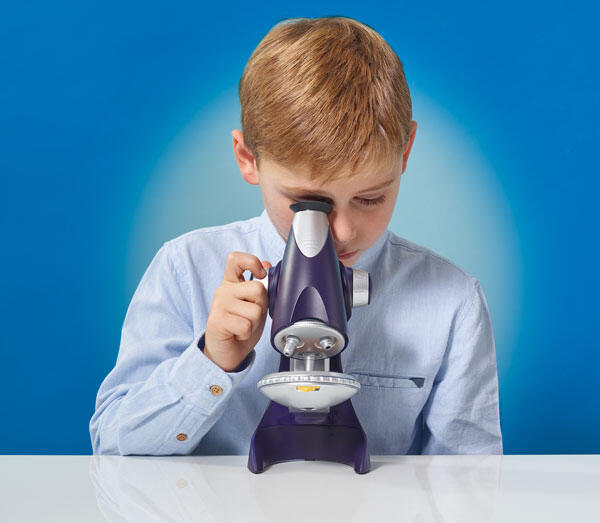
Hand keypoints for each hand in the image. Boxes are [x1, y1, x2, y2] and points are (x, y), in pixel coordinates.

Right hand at [204, 251, 270, 370]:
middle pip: (258, 288)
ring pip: (255, 310)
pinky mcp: (217, 321)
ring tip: (244, 327)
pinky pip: (246, 325)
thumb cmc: (241, 327)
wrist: (226, 352)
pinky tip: (238, 334)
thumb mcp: (254, 304)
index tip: (261, 273)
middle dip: (262, 306)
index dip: (251, 261)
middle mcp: (223, 290)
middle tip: (251, 316)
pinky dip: (247, 333)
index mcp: (232, 282)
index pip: (236, 259)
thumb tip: (267, 264)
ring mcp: (219, 304)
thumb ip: (259, 286)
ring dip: (255, 323)